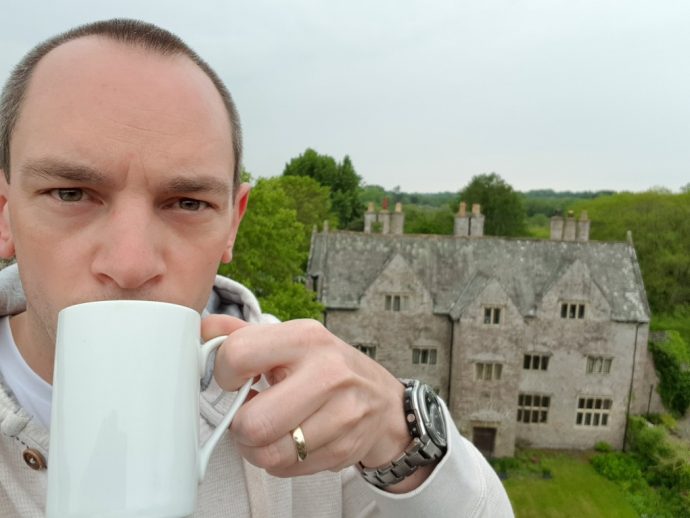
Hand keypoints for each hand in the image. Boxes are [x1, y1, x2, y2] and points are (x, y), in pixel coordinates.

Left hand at [201, 315, 429, 488]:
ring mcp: (341, 414)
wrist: (382, 401)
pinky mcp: (345, 449)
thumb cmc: (327, 368)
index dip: (224, 375)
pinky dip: (282, 461)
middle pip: (253, 421)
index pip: (238, 355)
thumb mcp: (291, 340)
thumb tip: (201, 329)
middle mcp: (328, 373)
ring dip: (258, 448)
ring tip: (270, 431)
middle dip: (241, 426)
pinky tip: (292, 441)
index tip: (234, 380)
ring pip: (269, 454)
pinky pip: (288, 470)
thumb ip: (242, 334)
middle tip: (250, 415)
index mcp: (306, 337)